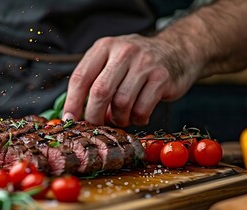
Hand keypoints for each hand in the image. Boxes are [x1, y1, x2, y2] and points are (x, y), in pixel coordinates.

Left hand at [62, 34, 200, 126]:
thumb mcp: (111, 62)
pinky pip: (141, 109)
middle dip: (94, 115)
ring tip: (121, 118)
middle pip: (100, 92)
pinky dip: (137, 119)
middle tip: (95, 125)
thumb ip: (94, 83)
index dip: (73, 102)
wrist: (177, 51)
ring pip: (121, 103)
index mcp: (104, 47)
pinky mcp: (162, 78)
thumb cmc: (135, 63)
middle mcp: (123, 52)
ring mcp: (144, 64)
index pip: (81, 77)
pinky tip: (138, 115)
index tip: (69, 119)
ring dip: (118, 119)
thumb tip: (77, 116)